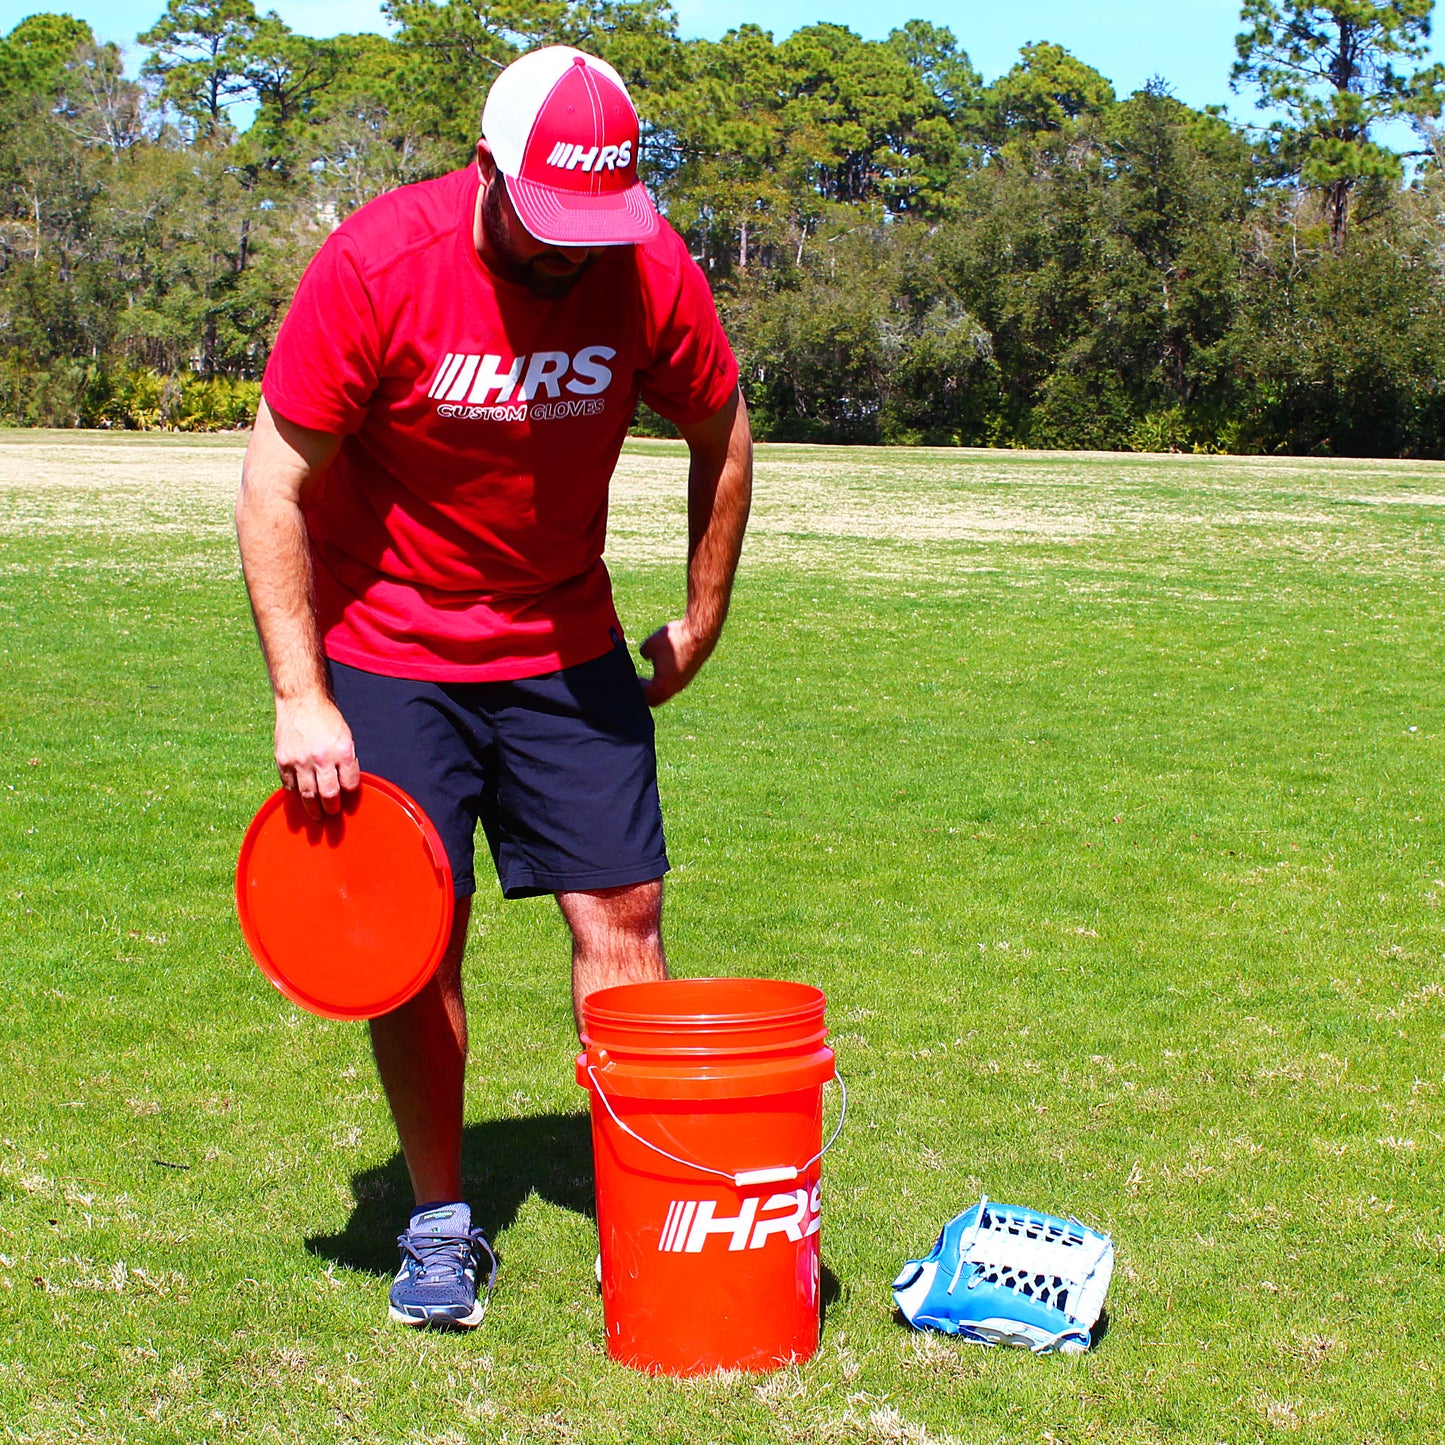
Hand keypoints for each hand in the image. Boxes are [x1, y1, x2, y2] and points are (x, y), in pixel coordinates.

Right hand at [274, 694, 359, 817]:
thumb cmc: (327, 720)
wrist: (301, 702)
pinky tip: (300, 798)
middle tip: (332, 813)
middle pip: (329, 794)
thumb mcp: (346, 737)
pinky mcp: (283, 760)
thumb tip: (347, 784)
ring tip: (316, 815)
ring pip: (307, 795)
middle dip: (332, 808)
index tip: (347, 797)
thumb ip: (346, 760)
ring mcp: (300, 760)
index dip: (349, 793)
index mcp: (342, 751)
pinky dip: (295, 794)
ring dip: (313, 809)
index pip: (350, 784)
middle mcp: (322, 758)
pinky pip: (289, 786)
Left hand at [639, 620, 710, 706]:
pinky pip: (676, 681)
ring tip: (653, 672)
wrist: (700, 633)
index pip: (645, 697)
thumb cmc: (675, 640)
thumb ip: (644, 653)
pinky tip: (667, 663)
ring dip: (659, 684)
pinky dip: (669, 677)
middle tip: (641, 681)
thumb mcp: (649, 644)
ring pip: (668, 690)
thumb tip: (645, 656)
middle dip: (648, 692)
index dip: (637, 690)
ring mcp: (684, 682)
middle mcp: (675, 688)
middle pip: (657, 699)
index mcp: (662, 687)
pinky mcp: (691, 673)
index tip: (633, 680)